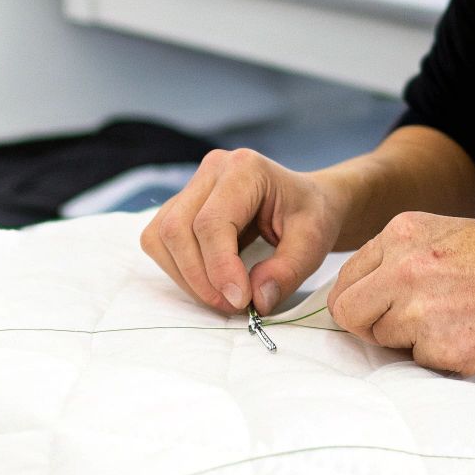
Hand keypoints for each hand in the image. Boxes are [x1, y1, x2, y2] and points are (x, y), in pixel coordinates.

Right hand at [140, 147, 349, 315]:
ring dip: (186, 278)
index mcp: (245, 168)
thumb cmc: (311, 215)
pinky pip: (160, 242)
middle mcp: (211, 170)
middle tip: (234, 305)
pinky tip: (210, 282)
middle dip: (200, 278)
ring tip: (222, 297)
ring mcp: (191, 186)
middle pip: (177, 229)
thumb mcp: (314, 242)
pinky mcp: (180, 206)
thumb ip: (288, 271)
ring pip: (161, 237)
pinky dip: (180, 270)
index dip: (219, 267)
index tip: (241, 301)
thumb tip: (256, 299)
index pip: (212, 222)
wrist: (306, 202)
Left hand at [325, 211, 474, 374]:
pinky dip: (438, 356)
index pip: (346, 278)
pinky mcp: (443, 348)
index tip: (373, 309)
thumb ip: (400, 254)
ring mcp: (423, 310)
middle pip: (350, 312)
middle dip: (369, 324)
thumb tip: (358, 289)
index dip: (359, 299)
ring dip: (409, 340)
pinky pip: (418, 361)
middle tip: (401, 326)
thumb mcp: (448, 233)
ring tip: (452, 321)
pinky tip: (470, 334)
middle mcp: (406, 268)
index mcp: (404, 233)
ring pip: (384, 340)